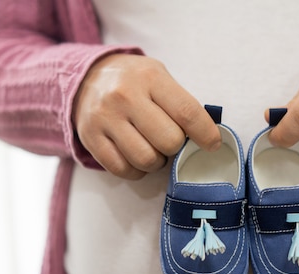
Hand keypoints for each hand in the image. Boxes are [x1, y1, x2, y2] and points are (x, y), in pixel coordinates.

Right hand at [73, 54, 220, 179]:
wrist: (86, 78)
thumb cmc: (134, 82)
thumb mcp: (159, 77)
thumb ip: (180, 103)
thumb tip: (207, 137)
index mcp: (150, 78)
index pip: (186, 112)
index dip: (205, 134)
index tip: (212, 144)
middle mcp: (125, 96)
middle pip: (169, 141)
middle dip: (176, 147)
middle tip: (170, 141)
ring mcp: (105, 118)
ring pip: (146, 160)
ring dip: (157, 161)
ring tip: (153, 149)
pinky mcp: (90, 138)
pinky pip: (123, 170)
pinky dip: (136, 170)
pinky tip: (136, 157)